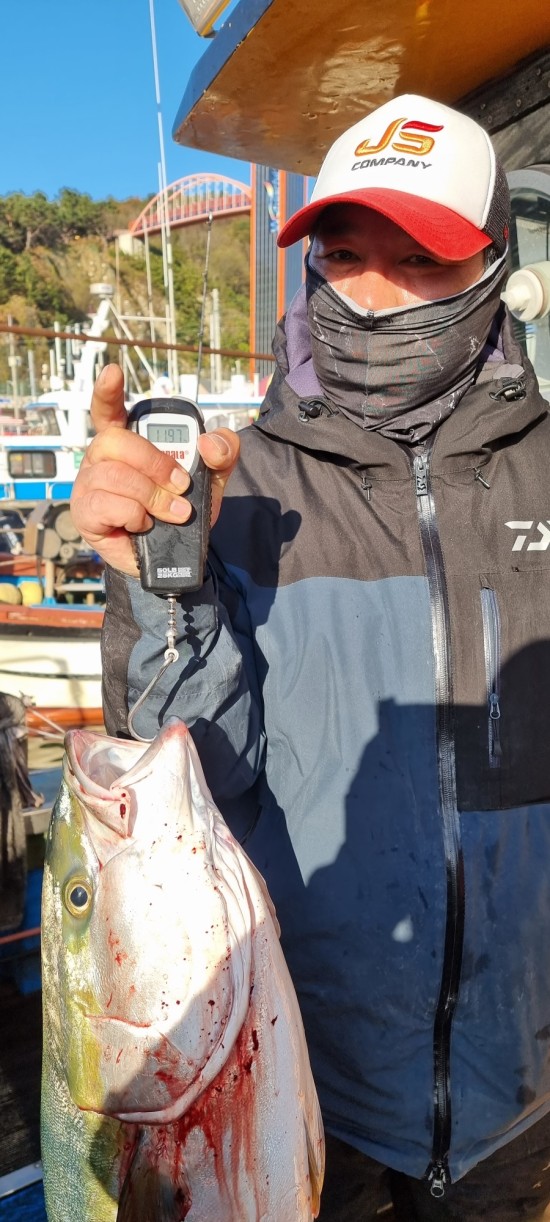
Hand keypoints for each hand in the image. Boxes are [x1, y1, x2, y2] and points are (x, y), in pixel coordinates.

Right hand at [70, 364, 240, 575]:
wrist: (174, 558)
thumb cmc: (180, 510)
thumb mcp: (211, 479)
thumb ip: (222, 453)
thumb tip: (209, 443)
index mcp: (127, 442)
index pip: (109, 409)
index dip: (108, 390)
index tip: (113, 371)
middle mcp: (102, 458)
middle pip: (117, 440)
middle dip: (156, 462)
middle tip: (181, 485)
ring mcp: (90, 485)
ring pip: (115, 475)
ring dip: (153, 496)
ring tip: (174, 513)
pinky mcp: (86, 513)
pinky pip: (108, 504)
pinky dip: (135, 515)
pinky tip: (145, 524)